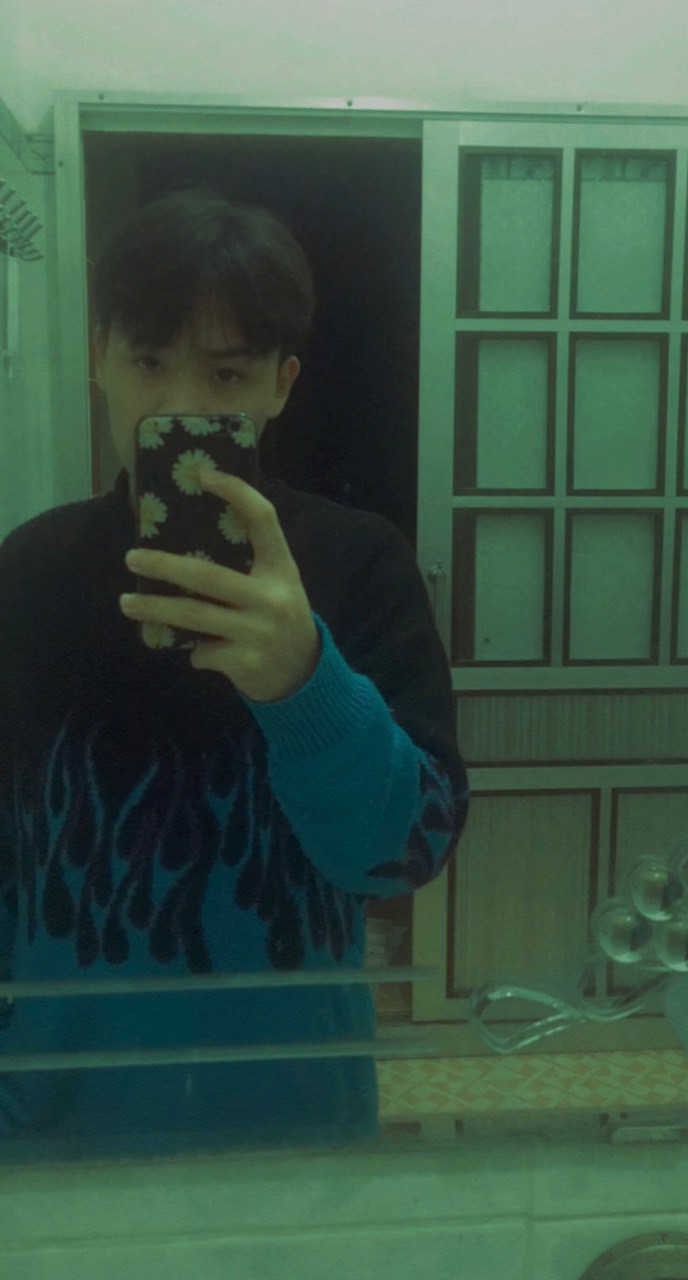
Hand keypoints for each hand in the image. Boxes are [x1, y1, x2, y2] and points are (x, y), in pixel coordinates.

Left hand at [119, 468, 320, 702]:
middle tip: (132, 557)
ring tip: (127, 602)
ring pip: (193, 614)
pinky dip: (194, 651)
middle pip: (207, 575)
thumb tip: (184, 548)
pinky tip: (200, 652)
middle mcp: (272, 596)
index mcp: (281, 568)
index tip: (203, 475)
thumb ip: (247, 567)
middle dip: (163, 565)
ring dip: (154, 608)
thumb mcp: (277, 585)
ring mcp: (259, 631)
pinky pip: (202, 651)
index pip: (263, 519)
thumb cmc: (279, 619)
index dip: (236, 492)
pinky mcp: (246, 662)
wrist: (305, 674)